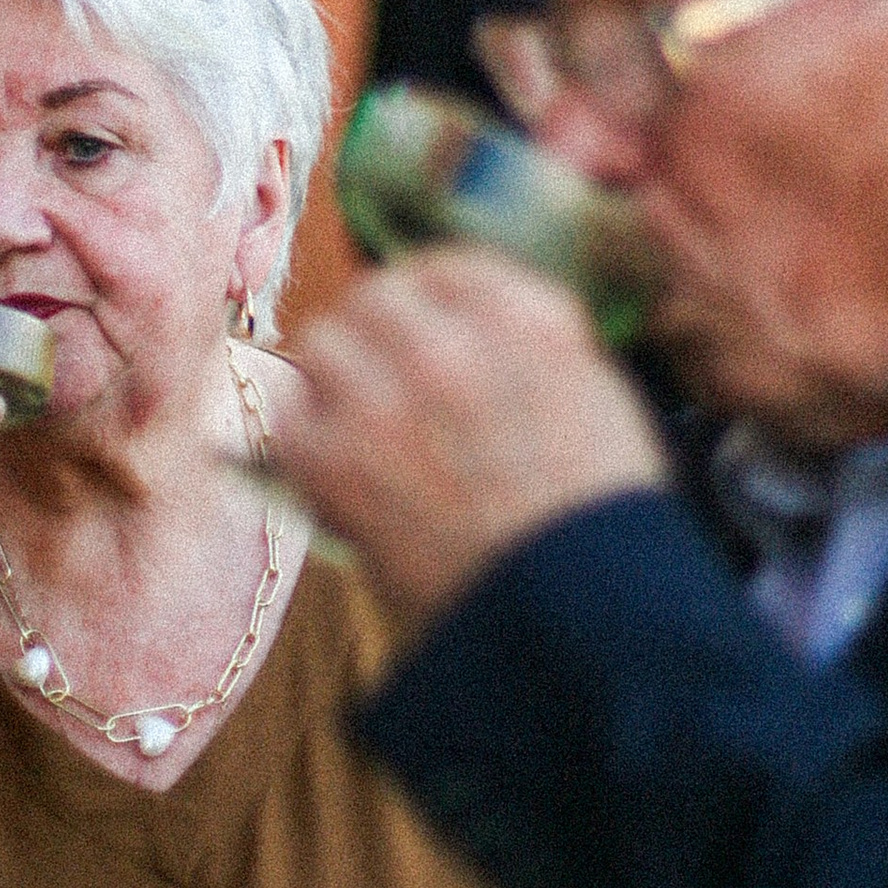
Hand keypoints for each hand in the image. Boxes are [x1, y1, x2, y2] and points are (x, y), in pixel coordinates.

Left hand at [268, 250, 668, 633]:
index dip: (428, 296)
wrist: (578, 618)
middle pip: (376, 298)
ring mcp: (383, 397)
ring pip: (322, 343)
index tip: (422, 320)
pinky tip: (332, 465)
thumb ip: (534, 344)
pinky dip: (306, 435)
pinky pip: (290, 416)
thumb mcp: (596, 397)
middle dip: (378, 334)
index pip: (445, 268)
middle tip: (381, 375)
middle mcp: (448, 342)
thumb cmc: (598, 521)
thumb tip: (472, 326)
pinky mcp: (333, 460)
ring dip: (337, 377)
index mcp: (523, 319)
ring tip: (355, 420)